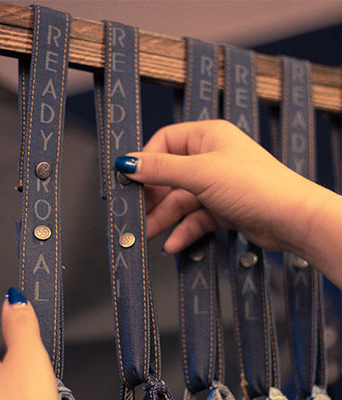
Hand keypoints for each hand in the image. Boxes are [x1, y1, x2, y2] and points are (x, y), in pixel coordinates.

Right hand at [119, 120, 330, 257]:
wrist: (292, 220)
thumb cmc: (255, 185)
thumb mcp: (200, 173)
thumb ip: (161, 169)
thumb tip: (126, 162)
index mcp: (207, 137)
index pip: (165, 143)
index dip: (146, 161)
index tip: (128, 180)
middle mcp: (211, 159)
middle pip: (169, 176)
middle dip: (152, 198)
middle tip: (135, 214)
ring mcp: (217, 185)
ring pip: (180, 201)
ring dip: (163, 219)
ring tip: (147, 234)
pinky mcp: (223, 209)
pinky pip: (195, 218)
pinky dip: (183, 231)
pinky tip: (172, 243)